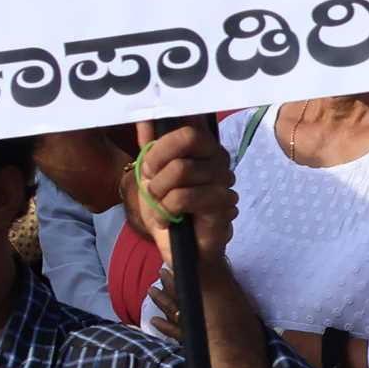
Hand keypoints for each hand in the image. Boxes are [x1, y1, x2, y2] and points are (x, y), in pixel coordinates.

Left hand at [131, 121, 238, 260]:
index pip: (189, 128)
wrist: (182, 249)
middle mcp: (219, 160)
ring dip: (159, 194)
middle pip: (185, 143)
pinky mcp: (223, 204)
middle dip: (156, 168)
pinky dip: (166, 210)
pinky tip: (169, 220)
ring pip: (180, 171)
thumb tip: (144, 117)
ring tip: (161, 206)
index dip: (162, 144)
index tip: (148, 164)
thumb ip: (150, 145)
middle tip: (152, 186)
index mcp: (205, 148)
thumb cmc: (170, 208)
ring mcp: (224, 181)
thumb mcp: (151, 175)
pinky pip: (184, 197)